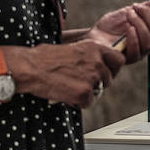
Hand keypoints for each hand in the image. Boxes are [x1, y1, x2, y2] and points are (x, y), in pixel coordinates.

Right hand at [7, 40, 125, 108]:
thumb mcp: (72, 47)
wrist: (29, 67)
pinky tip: (65, 95)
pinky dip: (77, 102)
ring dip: (86, 93)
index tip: (105, 72)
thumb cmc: (44, 57)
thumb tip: (99, 65)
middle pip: (108, 79)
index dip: (112, 68)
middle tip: (80, 83)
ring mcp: (92, 78)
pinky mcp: (83, 93)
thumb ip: (89, 55)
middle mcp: (97, 62)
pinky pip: (87, 103)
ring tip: (69, 87)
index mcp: (95, 48)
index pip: (119, 59)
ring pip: (98, 92)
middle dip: (97, 83)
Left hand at [85, 0, 149, 63]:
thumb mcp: (132, 10)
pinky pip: (137, 51)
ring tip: (128, 14)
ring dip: (139, 24)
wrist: (96, 35)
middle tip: (135, 6)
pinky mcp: (128, 59)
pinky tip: (126, 28)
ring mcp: (140, 53)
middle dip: (149, 16)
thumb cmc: (114, 25)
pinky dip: (133, 37)